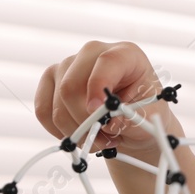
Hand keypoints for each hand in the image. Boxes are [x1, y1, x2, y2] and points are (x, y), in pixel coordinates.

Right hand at [34, 40, 178, 160]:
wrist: (132, 121)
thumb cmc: (144, 114)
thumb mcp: (150, 118)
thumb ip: (132, 119)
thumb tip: (109, 123)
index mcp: (125, 54)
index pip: (106, 61)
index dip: (99, 87)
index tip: (99, 112)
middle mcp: (92, 54)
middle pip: (71, 86)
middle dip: (86, 121)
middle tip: (105, 139)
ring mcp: (67, 66)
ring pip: (57, 104)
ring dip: (77, 131)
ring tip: (99, 139)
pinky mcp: (50, 82)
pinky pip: (43, 111)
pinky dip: (60, 131)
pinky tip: (79, 135)